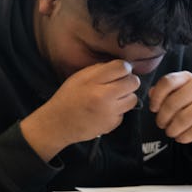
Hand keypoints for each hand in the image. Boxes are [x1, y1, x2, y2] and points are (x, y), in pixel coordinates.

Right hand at [21, 60, 140, 160]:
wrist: (58, 124)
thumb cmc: (67, 98)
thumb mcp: (78, 78)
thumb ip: (98, 70)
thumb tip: (120, 67)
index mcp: (93, 81)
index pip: (122, 67)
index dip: (123, 68)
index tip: (119, 72)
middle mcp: (103, 96)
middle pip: (133, 82)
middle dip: (128, 82)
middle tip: (119, 85)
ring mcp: (109, 112)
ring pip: (133, 98)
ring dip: (126, 97)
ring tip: (113, 99)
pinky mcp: (112, 124)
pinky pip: (124, 113)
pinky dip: (117, 111)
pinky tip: (104, 111)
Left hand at [149, 71, 191, 152]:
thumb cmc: (187, 104)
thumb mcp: (175, 94)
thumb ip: (161, 92)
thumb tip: (151, 93)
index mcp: (187, 77)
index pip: (167, 82)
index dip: (156, 98)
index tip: (153, 109)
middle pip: (172, 103)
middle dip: (162, 118)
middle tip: (161, 124)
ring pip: (182, 120)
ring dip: (171, 130)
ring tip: (170, 131)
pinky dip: (182, 137)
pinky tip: (181, 136)